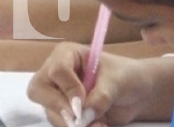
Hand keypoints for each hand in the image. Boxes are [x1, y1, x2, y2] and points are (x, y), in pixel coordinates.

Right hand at [28, 43, 155, 126]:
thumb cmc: (125, 76)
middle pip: (38, 90)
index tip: (82, 100)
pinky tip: (98, 125)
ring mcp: (58, 94)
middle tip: (78, 119)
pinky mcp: (64, 113)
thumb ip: (101, 96)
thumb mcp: (117, 82)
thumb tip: (86, 113)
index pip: (56, 69)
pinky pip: (60, 123)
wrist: (135, 94)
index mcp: (67, 54)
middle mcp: (56, 73)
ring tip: (98, 124)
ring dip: (72, 123)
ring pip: (50, 111)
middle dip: (58, 107)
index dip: (68, 87)